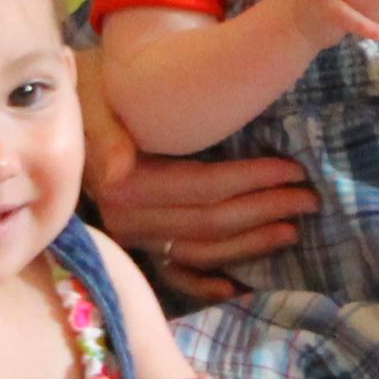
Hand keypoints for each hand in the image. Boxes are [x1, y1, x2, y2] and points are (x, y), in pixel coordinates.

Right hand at [85, 93, 314, 303]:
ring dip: (250, 244)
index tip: (291, 170)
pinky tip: (237, 286)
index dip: (250, 182)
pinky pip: (177, 274)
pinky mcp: (140, 247)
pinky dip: (206, 283)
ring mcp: (136, 238)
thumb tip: (117, 173)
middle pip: (209, 223)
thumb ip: (106, 136)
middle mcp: (128, 220)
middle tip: (309, 198)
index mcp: (123, 187)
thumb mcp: (94, 103)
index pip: (201, 189)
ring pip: (202, 250)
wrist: (69, 106)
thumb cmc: (92, 93)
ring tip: (292, 228)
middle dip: (264, 211)